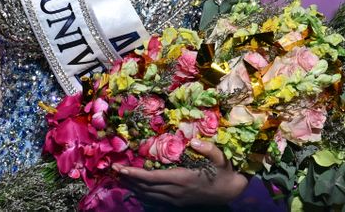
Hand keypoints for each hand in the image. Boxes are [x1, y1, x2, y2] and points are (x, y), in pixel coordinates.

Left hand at [113, 139, 247, 207]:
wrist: (230, 192)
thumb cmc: (224, 173)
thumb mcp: (221, 159)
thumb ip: (209, 150)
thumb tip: (195, 141)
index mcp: (182, 179)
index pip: (152, 178)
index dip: (135, 174)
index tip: (121, 169)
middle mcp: (175, 191)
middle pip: (145, 188)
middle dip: (128, 180)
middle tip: (113, 171)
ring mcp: (175, 199)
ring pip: (148, 195)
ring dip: (133, 187)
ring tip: (120, 178)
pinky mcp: (177, 203)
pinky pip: (155, 200)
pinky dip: (142, 194)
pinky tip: (135, 189)